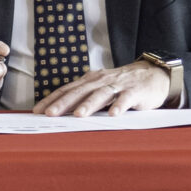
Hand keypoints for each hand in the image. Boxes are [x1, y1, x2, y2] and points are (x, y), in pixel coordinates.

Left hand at [33, 59, 172, 117]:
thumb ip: (84, 98)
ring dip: (89, 104)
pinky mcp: (135, 91)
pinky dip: (119, 106)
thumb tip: (60, 113)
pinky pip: (126, 99)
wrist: (153, 75)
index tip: (37, 111)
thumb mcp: (100, 88)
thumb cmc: (122, 86)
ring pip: (101, 94)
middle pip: (79, 92)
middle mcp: (101, 81)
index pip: (67, 89)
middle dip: (63, 103)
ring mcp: (118, 86)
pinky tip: (112, 115)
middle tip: (50, 114)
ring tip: (78, 115)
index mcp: (90, 81)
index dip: (51, 99)